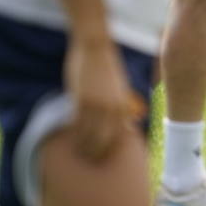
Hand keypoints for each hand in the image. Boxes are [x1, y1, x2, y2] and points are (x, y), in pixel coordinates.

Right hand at [63, 35, 136, 161]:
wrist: (95, 46)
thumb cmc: (106, 66)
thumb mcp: (121, 88)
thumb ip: (124, 106)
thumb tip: (135, 119)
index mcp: (123, 107)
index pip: (117, 138)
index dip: (108, 149)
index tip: (101, 156)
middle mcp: (113, 109)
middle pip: (103, 141)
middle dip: (95, 152)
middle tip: (87, 159)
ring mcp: (97, 106)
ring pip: (88, 136)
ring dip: (83, 146)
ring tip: (77, 152)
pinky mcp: (81, 100)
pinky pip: (76, 125)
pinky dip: (73, 134)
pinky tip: (69, 138)